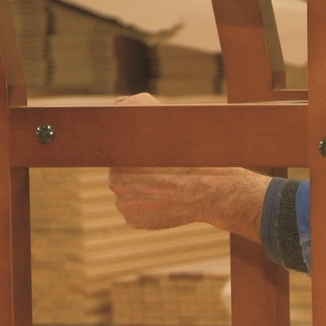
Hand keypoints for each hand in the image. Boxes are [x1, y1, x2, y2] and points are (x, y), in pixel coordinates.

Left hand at [107, 94, 270, 237]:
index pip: (121, 152)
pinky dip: (148, 207)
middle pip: (121, 173)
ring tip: (167, 185)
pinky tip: (166, 200)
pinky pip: (136, 211)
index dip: (136, 152)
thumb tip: (118, 104)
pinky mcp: (133, 222)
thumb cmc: (192, 156)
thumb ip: (136, 106)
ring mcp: (123, 204)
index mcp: (119, 155)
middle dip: (138, 171)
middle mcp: (114, 182)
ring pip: (128, 192)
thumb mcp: (165, 122)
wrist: (211, 191)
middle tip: (162, 170)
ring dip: (142, 189)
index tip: (150, 153)